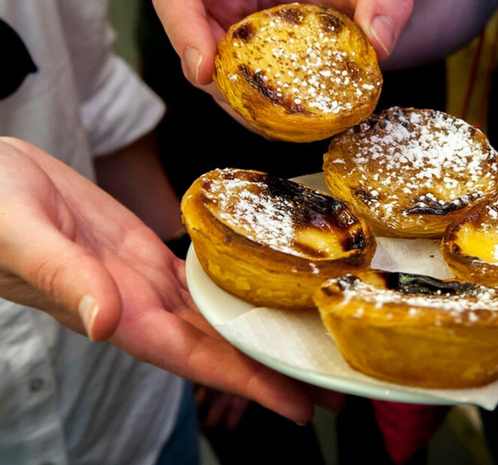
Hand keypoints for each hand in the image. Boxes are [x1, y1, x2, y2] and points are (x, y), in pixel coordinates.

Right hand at [0, 137, 344, 421]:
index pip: (194, 358)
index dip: (246, 384)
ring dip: (257, 337)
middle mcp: (138, 305)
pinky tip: (258, 296)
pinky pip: (198, 282)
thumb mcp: (23, 234)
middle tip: (327, 386)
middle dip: (270, 370)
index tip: (295, 404)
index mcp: (116, 309)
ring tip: (304, 347)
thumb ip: (64, 277)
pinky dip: (232, 294)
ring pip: (214, 318)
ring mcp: (143, 280)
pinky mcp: (143, 253)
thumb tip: (105, 320)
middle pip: (218, 348)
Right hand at [152, 0, 497, 88]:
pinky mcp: (245, 69)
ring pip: (213, 81)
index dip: (181, 28)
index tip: (205, 69)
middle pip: (190, 46)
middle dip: (218, 83)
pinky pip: (239, 97)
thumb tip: (380, 43)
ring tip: (285, 119)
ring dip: (242, 106)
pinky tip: (291, 123)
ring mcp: (229, 39)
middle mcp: (219, 3)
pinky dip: (260, 114)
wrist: (366, 3)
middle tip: (259, 107)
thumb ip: (384, 1)